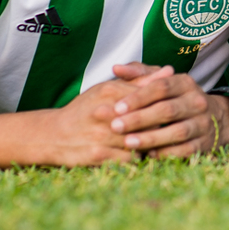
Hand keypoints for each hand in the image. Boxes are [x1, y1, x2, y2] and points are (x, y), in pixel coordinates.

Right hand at [49, 64, 173, 165]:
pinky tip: (142, 153)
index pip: (149, 96)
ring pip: (142, 139)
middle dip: (161, 124)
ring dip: (152, 142)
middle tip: (173, 126)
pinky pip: (131, 158)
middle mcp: (105, 111)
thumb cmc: (86, 109)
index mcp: (109, 90)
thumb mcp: (109, 89)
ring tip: (161, 141)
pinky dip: (139, 156)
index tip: (175, 108)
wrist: (53, 135)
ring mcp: (101, 135)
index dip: (164, 104)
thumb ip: (141, 80)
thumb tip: (170, 71)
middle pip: (148, 118)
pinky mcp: (99, 156)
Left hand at [107, 65, 228, 157]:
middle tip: (116, 126)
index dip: (138, 97)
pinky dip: (167, 153)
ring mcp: (203, 123)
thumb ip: (139, 74)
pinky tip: (148, 154)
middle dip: (140, 119)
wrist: (216, 118)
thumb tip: (116, 69)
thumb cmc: (178, 99)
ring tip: (128, 142)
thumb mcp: (163, 82)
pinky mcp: (205, 143)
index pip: (161, 87)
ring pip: (177, 131)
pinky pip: (186, 150)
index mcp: (185, 83)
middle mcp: (197, 101)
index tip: (117, 107)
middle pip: (167, 110)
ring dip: (151, 138)